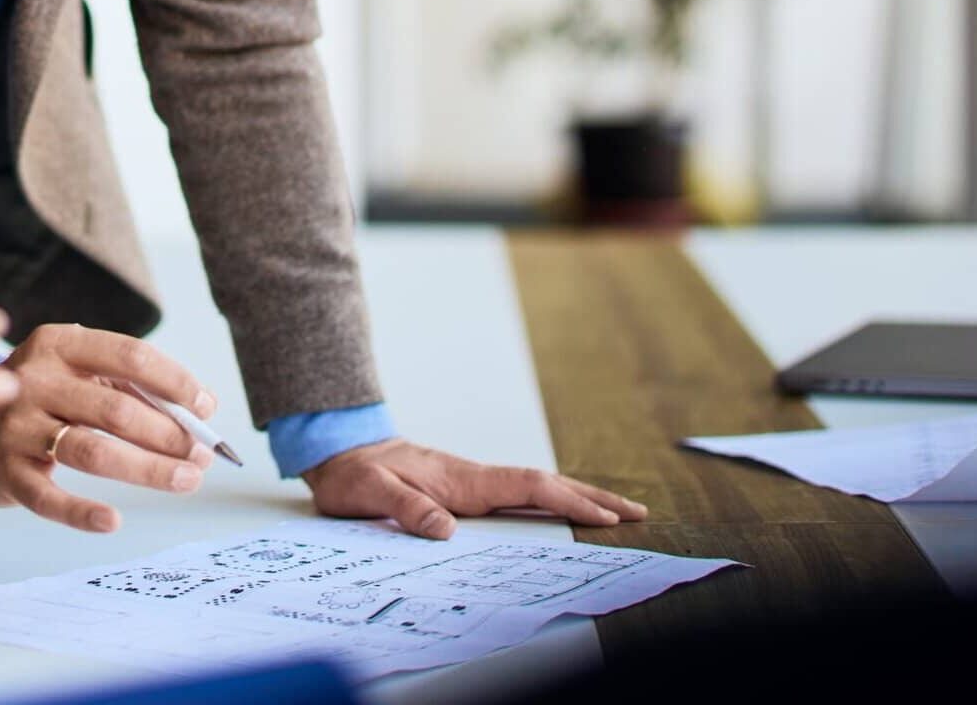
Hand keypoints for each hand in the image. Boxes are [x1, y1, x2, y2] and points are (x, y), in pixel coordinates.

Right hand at [0, 323, 217, 533]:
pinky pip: (49, 498)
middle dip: (168, 434)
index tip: (206, 407)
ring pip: (92, 451)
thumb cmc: (40, 398)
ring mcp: (18, 427)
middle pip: (116, 409)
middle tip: (202, 456)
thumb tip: (196, 414)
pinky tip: (113, 521)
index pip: (128, 357)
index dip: (174, 382)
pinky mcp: (6, 472)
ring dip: (147, 469)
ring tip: (186, 480)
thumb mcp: (74, 372)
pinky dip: (82, 513)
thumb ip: (128, 388)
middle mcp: (35, 380)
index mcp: (59, 345)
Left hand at [305, 438, 648, 539]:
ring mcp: (471, 480)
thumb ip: (406, 508)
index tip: (606, 516)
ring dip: (576, 497)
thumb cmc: (353, 472)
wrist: (339, 448)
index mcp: (462, 479)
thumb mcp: (371, 492)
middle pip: (545, 483)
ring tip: (615, 512)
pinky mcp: (463, 487)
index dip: (569, 500)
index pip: (528, 486)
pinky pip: (517, 494)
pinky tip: (561, 510)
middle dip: (592, 497)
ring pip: (535, 487)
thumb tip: (446, 530)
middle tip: (637, 512)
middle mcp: (474, 477)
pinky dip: (549, 500)